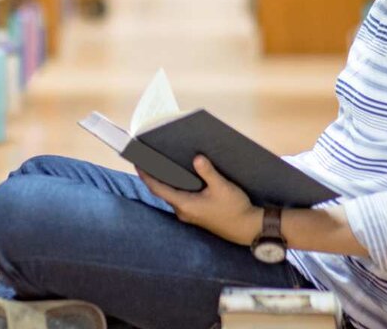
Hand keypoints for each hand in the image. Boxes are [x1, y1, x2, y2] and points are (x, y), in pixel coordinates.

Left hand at [136, 155, 262, 245]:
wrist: (248, 228)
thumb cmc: (234, 209)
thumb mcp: (222, 187)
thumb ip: (208, 172)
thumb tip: (196, 158)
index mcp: (184, 205)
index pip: (158, 189)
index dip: (146, 176)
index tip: (138, 163)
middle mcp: (182, 211)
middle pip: (163, 191)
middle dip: (156, 176)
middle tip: (150, 159)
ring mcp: (189, 214)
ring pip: (172, 195)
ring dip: (167, 182)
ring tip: (164, 165)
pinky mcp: (196, 214)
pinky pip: (181, 198)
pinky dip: (178, 187)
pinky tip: (182, 178)